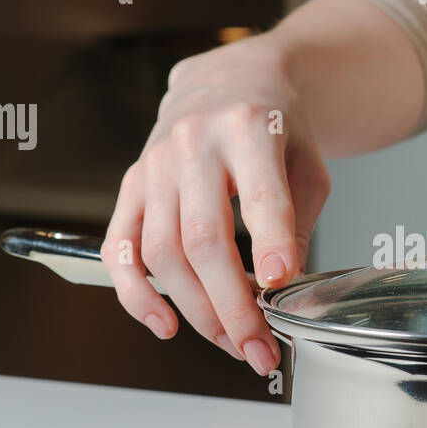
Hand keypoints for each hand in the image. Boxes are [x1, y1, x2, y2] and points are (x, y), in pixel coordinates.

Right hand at [102, 39, 329, 374]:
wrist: (230, 80)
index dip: (269, 243)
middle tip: (258, 347)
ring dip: (195, 310)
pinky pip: (119, 247)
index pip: (259, 196)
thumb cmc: (274, 126)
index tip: (279, 284)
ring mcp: (155, 164)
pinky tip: (164, 324)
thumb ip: (295, 224)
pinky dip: (136, 293)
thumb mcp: (307, 166)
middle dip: (231, 305)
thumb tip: (282, 289)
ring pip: (162, 252)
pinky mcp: (131, 183)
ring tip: (230, 341)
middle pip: (202, 239)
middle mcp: (194, 143)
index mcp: (249, 129)